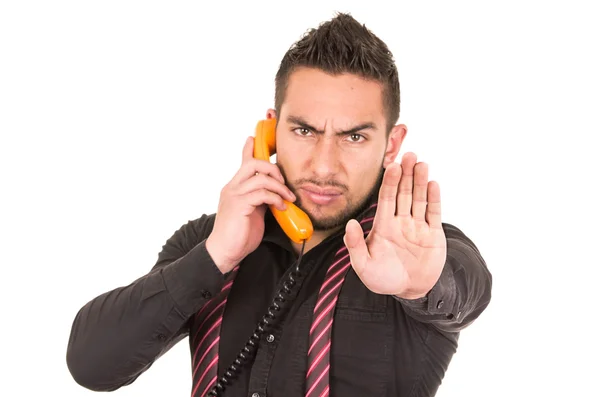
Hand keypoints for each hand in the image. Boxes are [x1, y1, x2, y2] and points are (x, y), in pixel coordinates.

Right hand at [206, 136, 295, 273]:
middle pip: (252, 163)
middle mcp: (232, 188)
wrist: (225, 252)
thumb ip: (260, 199)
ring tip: (287, 198)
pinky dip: (275, 198)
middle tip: (283, 182)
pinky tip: (281, 207)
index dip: (250, 148)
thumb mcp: (253, 212)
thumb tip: (275, 192)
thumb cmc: (239, 234)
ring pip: (260, 178)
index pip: (243, 162)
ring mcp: (234, 195)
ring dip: (279, 187)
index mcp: (235, 187)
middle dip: (273, 168)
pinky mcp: (239, 206)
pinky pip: (261, 194)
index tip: (255, 138)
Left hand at [343, 152, 446, 298]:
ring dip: (420, 181)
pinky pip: (433, 213)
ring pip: (419, 199)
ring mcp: (417, 226)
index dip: (389, 182)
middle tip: (409, 154)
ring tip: (421, 163)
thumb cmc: (383, 279)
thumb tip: (349, 224)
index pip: (386, 198)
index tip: (391, 165)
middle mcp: (401, 221)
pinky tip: (433, 183)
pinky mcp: (433, 234)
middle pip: (403, 193)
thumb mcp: (363, 265)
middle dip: (406, 174)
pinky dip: (434, 199)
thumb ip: (355, 245)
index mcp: (383, 225)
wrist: (409, 291)